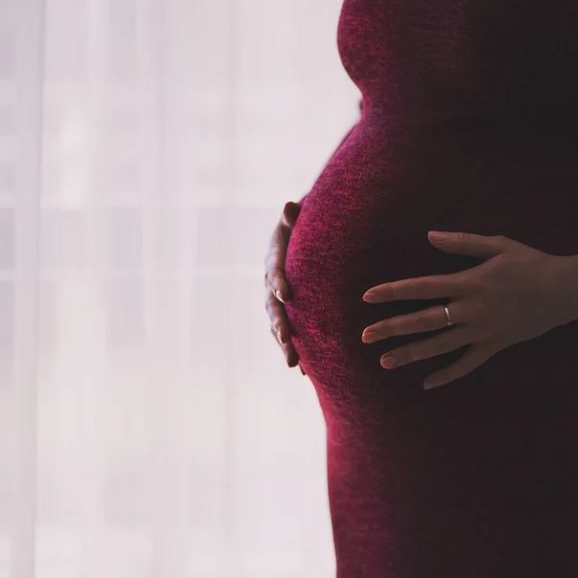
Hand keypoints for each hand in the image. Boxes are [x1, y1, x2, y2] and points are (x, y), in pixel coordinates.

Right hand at [264, 200, 304, 372]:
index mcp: (274, 260)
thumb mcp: (299, 217)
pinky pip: (290, 335)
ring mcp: (278, 302)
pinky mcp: (289, 314)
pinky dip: (296, 351)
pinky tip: (305, 372)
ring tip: (294, 363)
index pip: (274, 271)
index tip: (286, 294)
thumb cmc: (305, 225)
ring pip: (278, 325)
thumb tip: (289, 205)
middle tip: (287, 337)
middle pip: (272, 306)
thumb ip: (294, 216)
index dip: (278, 282)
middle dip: (279, 323)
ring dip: (285, 345)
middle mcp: (271, 284)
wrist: (306, 239)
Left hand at [361, 231, 577, 389]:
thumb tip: (429, 236)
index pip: (420, 287)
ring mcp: (482, 331)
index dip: (392, 292)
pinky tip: (428, 384)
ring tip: (385, 362)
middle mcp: (470, 309)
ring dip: (411, 354)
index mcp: (467, 282)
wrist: (566, 290)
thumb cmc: (531, 262)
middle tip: (365, 336)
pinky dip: (448, 375)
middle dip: (392, 328)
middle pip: (423, 321)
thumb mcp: (497, 244)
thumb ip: (461, 242)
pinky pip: (468, 364)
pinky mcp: (495, 346)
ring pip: (440, 346)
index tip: (368, 297)